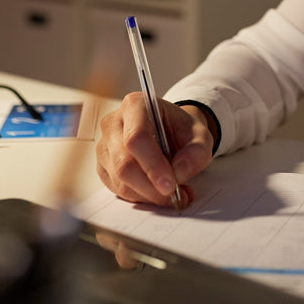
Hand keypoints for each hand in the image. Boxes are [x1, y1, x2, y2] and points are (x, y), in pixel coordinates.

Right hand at [95, 93, 214, 206]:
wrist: (170, 133)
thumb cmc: (181, 131)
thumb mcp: (200, 136)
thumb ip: (196, 152)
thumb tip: (179, 172)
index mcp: (135, 105)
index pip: (136, 137)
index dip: (152, 165)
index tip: (170, 185)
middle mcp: (113, 124)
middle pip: (123, 163)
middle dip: (150, 186)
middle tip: (174, 195)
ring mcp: (104, 146)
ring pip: (119, 181)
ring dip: (148, 195)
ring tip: (173, 193)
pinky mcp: (103, 166)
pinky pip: (117, 189)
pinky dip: (140, 197)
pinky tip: (157, 192)